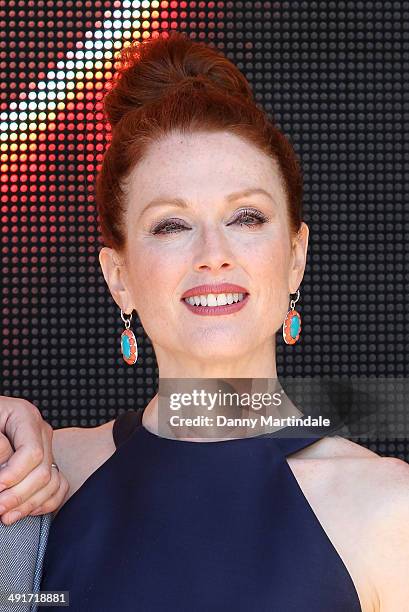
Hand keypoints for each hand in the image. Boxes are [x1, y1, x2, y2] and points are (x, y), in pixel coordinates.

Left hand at [0, 396, 68, 523]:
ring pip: (51, 482)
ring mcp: (46, 446)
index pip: (32, 452)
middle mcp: (40, 431)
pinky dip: (44, 503)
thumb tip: (4, 469)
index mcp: (25, 416)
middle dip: (18, 495)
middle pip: (42, 471)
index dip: (13, 475)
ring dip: (28, 504)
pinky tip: (25, 511)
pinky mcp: (46, 461)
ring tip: (6, 515)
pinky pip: (58, 486)